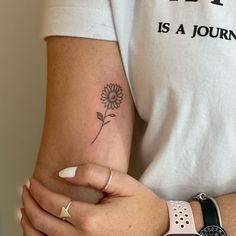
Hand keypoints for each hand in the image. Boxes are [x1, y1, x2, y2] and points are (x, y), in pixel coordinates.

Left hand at [21, 163, 167, 235]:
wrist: (158, 230)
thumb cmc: (142, 206)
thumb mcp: (122, 183)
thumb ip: (94, 174)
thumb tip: (64, 174)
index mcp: (91, 220)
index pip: (55, 204)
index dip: (40, 191)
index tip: (32, 181)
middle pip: (44, 222)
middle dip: (30, 204)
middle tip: (24, 190)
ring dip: (29, 223)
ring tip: (23, 207)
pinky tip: (35, 229)